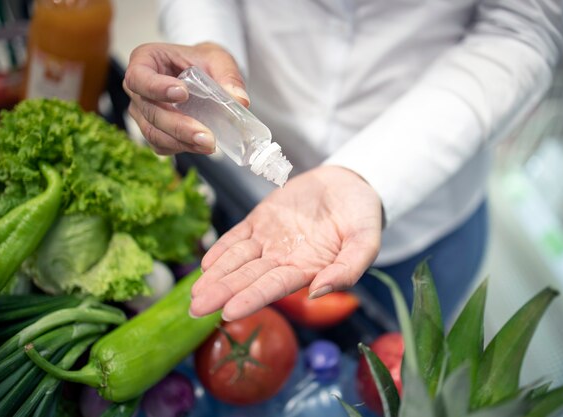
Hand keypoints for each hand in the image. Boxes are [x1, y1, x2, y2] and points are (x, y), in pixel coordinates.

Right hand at [123, 42, 248, 154]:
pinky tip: (202, 146)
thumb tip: (240, 100)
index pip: (138, 76)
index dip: (156, 87)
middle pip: (149, 111)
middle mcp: (138, 89)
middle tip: (205, 135)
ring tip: (209, 144)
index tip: (183, 93)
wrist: (201, 73)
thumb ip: (228, 75)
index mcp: (145, 60)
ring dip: (181, 142)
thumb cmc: (201, 61)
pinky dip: (181, 148)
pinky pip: (161, 145)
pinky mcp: (153, 130)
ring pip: (153, 132)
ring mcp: (143, 112)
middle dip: (178, 125)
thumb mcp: (218, 58)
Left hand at [190, 166, 382, 320]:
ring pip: (237, 260)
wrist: (349, 185)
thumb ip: (348, 269)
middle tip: (196, 309)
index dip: (251, 299)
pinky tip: (207, 262)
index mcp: (307, 269)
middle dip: (222, 293)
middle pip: (248, 278)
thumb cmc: (362, 217)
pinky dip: (222, 248)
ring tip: (195, 293)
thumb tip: (319, 291)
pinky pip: (238, 236)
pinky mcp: (261, 220)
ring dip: (217, 275)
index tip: (228, 312)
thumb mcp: (366, 242)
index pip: (273, 287)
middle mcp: (283, 259)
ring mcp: (269, 240)